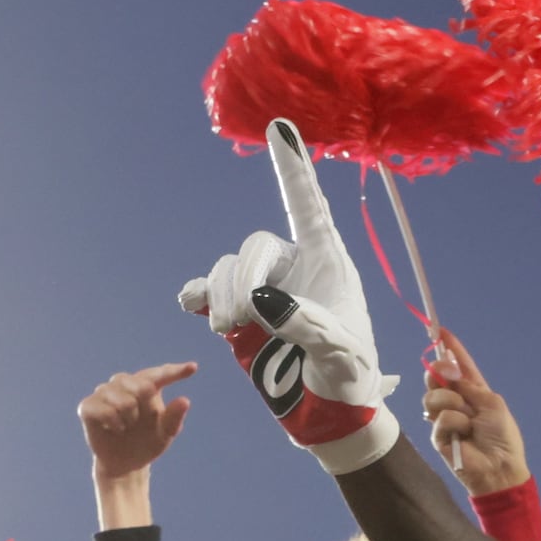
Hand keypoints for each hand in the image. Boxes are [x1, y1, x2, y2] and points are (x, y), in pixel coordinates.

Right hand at [78, 362, 196, 481]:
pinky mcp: (88, 406)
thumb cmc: (146, 444)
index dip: (175, 371)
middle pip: (140, 385)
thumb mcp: (165, 435)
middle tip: (137, 422)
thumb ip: (174, 418)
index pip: (160, 374)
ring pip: (122, 399)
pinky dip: (113, 423)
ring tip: (125, 426)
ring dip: (128, 419)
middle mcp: (123, 383)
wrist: (125, 464)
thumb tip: (185, 400)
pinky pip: (104, 410)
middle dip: (144, 409)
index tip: (193, 368)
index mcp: (146, 386)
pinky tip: (114, 428)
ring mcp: (104, 392)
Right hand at [178, 121, 399, 473]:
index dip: (292, 167)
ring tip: (230, 331)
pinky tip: (192, 304)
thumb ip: (306, 324)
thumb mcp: (339, 353)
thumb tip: (262, 301)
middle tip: (241, 321)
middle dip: (241, 279)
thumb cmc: (349, 378)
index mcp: (328, 263)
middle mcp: (294, 268)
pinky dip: (200, 295)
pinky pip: (209, 290)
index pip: (307, 206)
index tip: (280, 126)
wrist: (328, 414)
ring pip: (229, 269)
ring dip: (223, 295)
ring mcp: (264, 290)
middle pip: (254, 246)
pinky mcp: (239, 315)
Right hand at [420, 329, 528, 494]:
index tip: (440, 331)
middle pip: (436, 377)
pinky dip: (453, 422)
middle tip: (449, 375)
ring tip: (467, 419)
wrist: (499, 467)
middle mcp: (456, 402)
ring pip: (433, 395)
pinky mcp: (437, 436)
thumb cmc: (502, 436)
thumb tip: (448, 370)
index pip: (459, 366)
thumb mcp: (492, 402)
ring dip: (451, 402)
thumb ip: (470, 385)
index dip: (450, 349)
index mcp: (473, 392)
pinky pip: (439, 417)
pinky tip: (462, 434)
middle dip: (440, 371)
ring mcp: (444, 418)